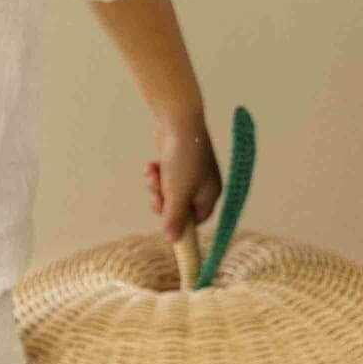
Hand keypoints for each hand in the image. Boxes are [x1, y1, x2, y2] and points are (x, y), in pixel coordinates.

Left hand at [145, 110, 222, 242]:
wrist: (177, 122)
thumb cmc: (183, 159)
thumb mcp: (177, 193)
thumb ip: (174, 218)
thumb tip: (173, 241)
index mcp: (210, 194)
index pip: (196, 220)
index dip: (180, 223)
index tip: (165, 224)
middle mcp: (203, 185)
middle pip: (177, 207)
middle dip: (163, 201)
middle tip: (157, 194)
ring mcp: (189, 173)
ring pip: (166, 192)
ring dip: (156, 185)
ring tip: (154, 173)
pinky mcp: (176, 163)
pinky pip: (163, 177)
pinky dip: (156, 173)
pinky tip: (152, 165)